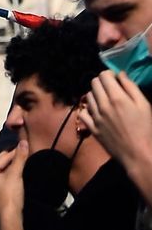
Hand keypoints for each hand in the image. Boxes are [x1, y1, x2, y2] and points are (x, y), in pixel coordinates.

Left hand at [0, 140, 25, 227]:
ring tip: (20, 162)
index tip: (22, 147)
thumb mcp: (15, 174)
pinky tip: (16, 175)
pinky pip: (2, 181)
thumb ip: (19, 158)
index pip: (1, 159)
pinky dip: (9, 176)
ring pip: (1, 173)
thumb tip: (23, 142)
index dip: (13, 152)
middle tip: (21, 152)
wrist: (11, 218)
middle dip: (10, 159)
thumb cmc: (10, 195)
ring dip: (10, 168)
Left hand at [84, 69, 151, 189]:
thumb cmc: (145, 130)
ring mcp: (95, 117)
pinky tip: (97, 113)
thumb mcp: (144, 105)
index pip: (103, 74)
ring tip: (106, 102)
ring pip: (88, 96)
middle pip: (94, 82)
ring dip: (96, 95)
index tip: (116, 81)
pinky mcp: (92, 128)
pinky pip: (83, 113)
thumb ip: (131, 86)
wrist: (139, 156)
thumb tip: (120, 74)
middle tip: (111, 91)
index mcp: (116, 97)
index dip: (110, 75)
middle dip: (102, 83)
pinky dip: (88, 110)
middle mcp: (102, 104)